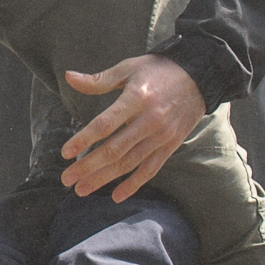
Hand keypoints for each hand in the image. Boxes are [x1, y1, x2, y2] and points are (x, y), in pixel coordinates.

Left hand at [57, 54, 208, 199]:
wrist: (200, 75)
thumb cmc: (158, 70)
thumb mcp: (128, 68)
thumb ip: (99, 80)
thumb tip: (69, 77)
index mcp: (136, 98)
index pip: (105, 124)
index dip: (84, 139)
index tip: (65, 153)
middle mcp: (150, 120)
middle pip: (115, 149)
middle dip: (88, 166)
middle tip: (67, 179)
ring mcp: (162, 136)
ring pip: (129, 163)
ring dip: (104, 179)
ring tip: (82, 189)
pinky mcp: (171, 145)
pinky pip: (150, 169)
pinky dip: (133, 184)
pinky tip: (116, 196)